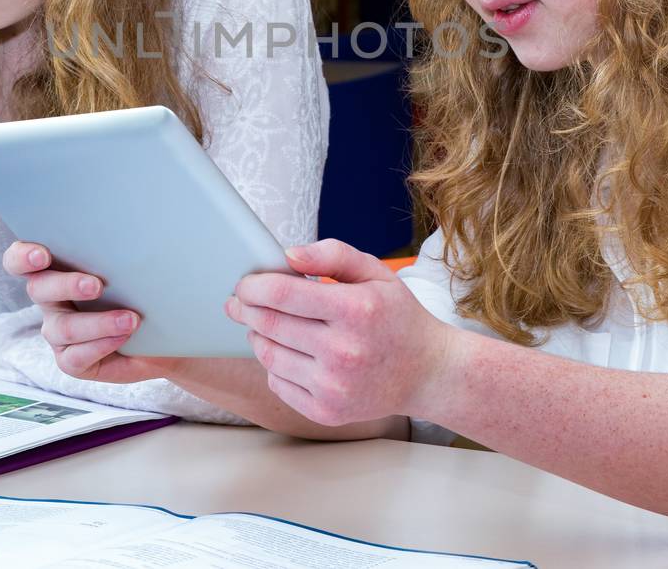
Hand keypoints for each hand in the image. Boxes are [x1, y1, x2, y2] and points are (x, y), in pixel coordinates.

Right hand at [3, 241, 163, 384]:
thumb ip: (118, 252)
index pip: (20, 260)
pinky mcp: (71, 360)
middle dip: (65, 285)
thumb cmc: (146, 289)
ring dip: (98, 322)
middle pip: (38, 289)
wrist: (165, 333)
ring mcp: (58, 332)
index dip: (22, 257)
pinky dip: (102, 344)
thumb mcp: (134, 266)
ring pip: (63, 328)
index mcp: (56, 268)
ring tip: (131, 319)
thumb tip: (130, 234)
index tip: (42, 255)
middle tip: (96, 285)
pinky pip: (76, 356)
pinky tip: (125, 336)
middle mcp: (50, 300)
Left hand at [227, 239, 460, 427]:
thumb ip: (332, 255)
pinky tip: (288, 352)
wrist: (427, 374)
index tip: (245, 283)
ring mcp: (334, 387)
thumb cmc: (397, 317)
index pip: (281, 294)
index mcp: (355, 310)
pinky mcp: (326, 411)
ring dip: (258, 335)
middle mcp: (344, 351)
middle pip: (268, 324)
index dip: (253, 286)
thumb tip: (288, 255)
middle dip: (246, 309)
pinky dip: (274, 365)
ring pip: (268, 355)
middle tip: (240, 302)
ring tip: (265, 324)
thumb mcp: (376, 273)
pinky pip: (278, 383)